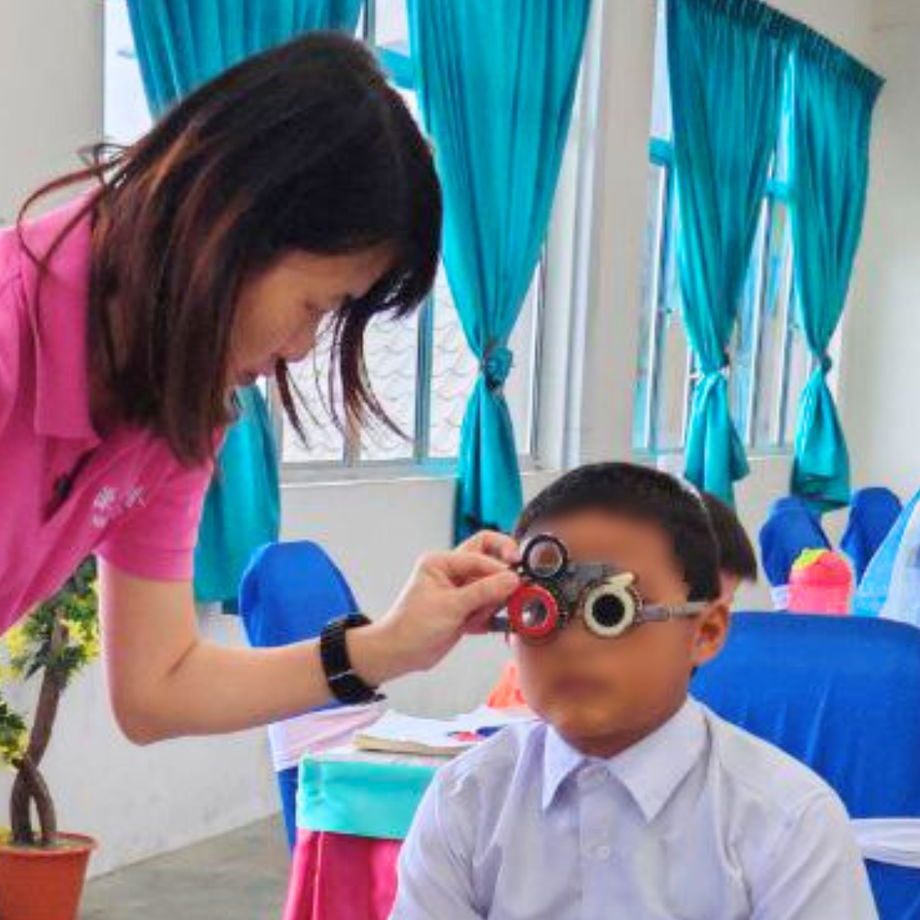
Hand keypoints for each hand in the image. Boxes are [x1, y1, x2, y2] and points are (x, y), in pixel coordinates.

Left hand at [348, 532, 520, 685]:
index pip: (480, 554)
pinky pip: (488, 606)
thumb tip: (512, 578)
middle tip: (515, 586)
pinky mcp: (465, 609)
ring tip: (477, 618)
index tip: (514, 582)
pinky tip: (477, 627)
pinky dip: (488, 617)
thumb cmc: (412, 626)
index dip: (498, 568)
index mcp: (442, 562)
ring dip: (492, 602)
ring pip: (492, 586)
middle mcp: (452, 572)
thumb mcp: (450, 606)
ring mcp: (460, 591)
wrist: (400, 654)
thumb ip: (483, 591)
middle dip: (501, 574)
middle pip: (488, 559)